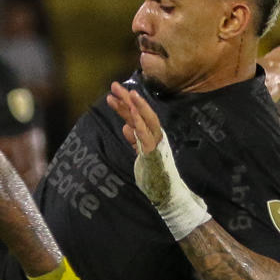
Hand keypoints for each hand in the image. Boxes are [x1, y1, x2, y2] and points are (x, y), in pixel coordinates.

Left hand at [109, 82, 210, 238]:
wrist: (167, 194)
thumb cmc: (154, 174)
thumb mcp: (140, 154)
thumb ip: (134, 140)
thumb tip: (126, 126)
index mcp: (151, 135)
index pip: (137, 116)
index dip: (125, 104)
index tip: (112, 94)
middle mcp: (156, 136)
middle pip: (141, 113)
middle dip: (128, 99)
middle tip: (114, 86)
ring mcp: (156, 144)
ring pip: (146, 121)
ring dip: (135, 107)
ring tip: (124, 94)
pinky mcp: (154, 154)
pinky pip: (146, 137)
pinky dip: (140, 126)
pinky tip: (131, 118)